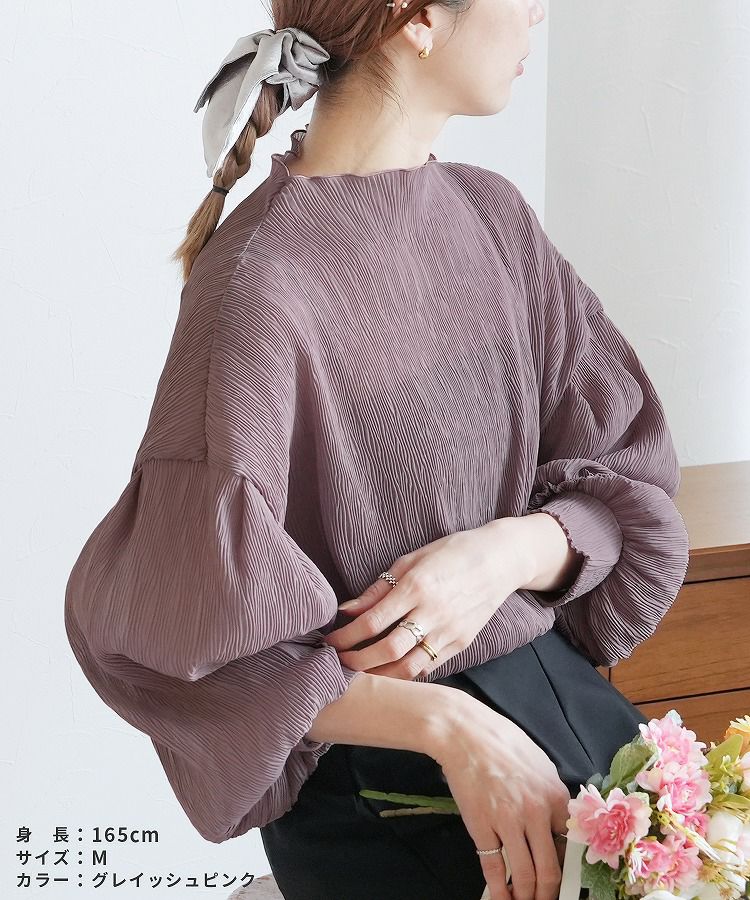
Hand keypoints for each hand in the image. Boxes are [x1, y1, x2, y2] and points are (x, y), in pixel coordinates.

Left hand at [323, 518, 532, 679]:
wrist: (499, 559)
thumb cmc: (451, 553)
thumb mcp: (411, 559)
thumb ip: (378, 588)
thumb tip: (346, 610)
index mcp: (417, 586)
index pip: (372, 621)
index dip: (346, 636)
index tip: (330, 642)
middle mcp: (433, 612)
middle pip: (388, 650)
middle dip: (357, 661)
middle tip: (339, 663)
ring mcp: (450, 631)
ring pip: (409, 667)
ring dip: (380, 675)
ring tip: (361, 673)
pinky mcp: (462, 643)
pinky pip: (429, 667)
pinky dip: (406, 673)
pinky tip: (390, 670)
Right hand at [433, 695, 571, 899]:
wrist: (463, 732)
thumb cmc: (501, 740)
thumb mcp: (539, 762)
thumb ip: (550, 793)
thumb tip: (556, 819)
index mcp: (555, 796)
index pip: (570, 846)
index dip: (567, 868)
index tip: (564, 880)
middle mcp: (536, 813)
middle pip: (550, 870)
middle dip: (548, 894)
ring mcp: (508, 821)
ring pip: (524, 874)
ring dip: (525, 896)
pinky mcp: (481, 826)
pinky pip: (494, 866)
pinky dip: (498, 889)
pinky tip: (500, 898)